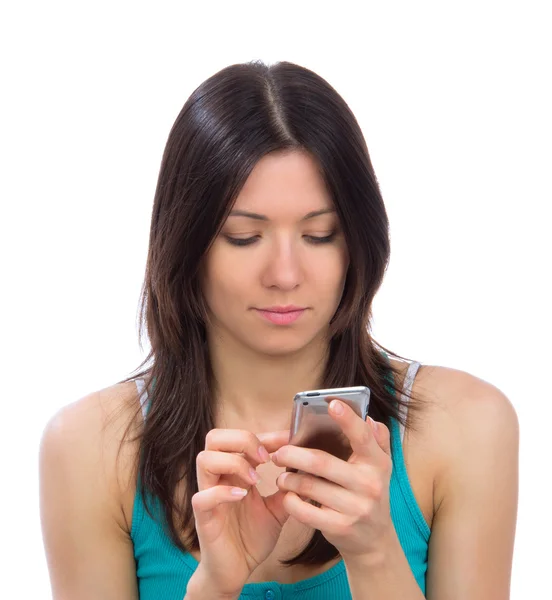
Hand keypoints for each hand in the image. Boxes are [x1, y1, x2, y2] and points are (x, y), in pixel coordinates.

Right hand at [189, 428, 289, 597]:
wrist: (237, 571)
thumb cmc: (251, 537)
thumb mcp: (277, 509)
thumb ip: (287, 489)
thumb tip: (306, 471)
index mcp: (234, 472)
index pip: (240, 437)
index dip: (265, 435)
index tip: (288, 439)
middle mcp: (218, 478)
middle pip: (214, 438)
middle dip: (242, 440)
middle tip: (265, 458)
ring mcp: (208, 496)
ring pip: (205, 459)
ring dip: (233, 463)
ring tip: (255, 479)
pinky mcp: (203, 518)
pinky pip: (202, 497)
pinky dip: (221, 493)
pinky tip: (242, 497)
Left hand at [271, 400, 394, 563]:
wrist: (374, 540)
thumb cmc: (369, 493)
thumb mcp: (380, 467)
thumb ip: (376, 441)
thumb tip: (370, 419)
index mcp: (378, 464)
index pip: (362, 437)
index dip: (348, 420)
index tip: (332, 403)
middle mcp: (369, 485)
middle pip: (322, 462)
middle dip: (293, 455)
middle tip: (279, 452)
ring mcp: (355, 508)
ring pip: (309, 486)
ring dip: (289, 479)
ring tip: (281, 476)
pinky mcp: (340, 528)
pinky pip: (305, 511)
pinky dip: (291, 501)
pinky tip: (288, 496)